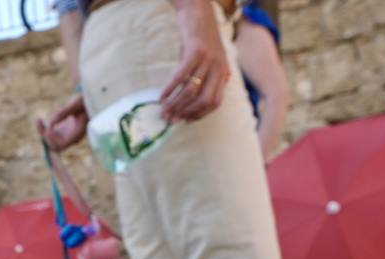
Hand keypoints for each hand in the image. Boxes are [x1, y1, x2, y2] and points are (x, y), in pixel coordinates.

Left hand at [38, 94, 87, 151]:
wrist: (89, 100)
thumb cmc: (85, 101)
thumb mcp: (75, 104)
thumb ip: (64, 113)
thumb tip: (50, 123)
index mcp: (77, 134)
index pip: (62, 145)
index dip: (53, 139)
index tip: (49, 127)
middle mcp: (71, 138)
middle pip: (55, 146)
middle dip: (46, 137)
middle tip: (40, 122)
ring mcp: (66, 135)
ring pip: (50, 142)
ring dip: (42, 133)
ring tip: (38, 120)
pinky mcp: (61, 131)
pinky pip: (49, 135)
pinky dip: (43, 129)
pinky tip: (39, 120)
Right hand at [161, 0, 229, 122]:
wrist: (199, 11)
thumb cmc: (200, 38)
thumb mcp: (208, 60)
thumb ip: (206, 78)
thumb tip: (191, 100)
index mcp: (223, 73)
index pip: (215, 103)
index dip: (199, 114)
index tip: (185, 120)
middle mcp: (219, 68)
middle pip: (204, 100)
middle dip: (185, 113)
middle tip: (170, 119)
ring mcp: (208, 60)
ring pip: (191, 91)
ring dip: (175, 104)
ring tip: (163, 111)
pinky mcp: (195, 51)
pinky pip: (181, 76)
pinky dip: (169, 89)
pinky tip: (161, 96)